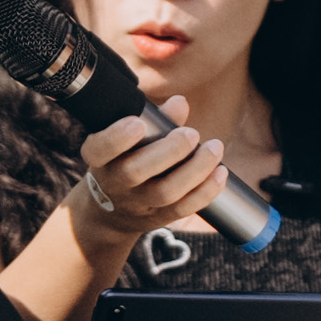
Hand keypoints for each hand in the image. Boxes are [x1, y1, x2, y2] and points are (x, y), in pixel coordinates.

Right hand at [67, 109, 226, 277]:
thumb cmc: (123, 159)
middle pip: (136, 172)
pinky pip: (184, 208)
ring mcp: (137, 204)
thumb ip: (153, 119)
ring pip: (165, 192)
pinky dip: (205, 191)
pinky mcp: (159, 217)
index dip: (117, 138)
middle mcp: (115, 183)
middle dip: (168, 151)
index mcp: (100, 158)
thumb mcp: (125, 138)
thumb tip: (180, 103)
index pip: (100, 149)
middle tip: (191, 134)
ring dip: (195, 170)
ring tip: (215, 148)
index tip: (137, 124)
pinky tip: (220, 172)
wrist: (111, 211)